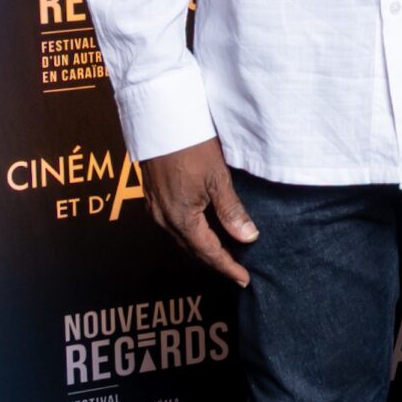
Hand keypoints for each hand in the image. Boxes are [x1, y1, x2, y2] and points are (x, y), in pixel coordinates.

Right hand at [142, 137, 259, 286]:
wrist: (160, 121)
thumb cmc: (190, 146)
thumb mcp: (217, 179)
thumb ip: (231, 211)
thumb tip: (248, 237)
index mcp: (181, 218)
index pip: (208, 252)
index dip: (227, 267)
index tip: (243, 279)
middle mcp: (164, 218)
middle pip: (193, 249)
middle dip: (215, 261)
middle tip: (236, 271)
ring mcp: (155, 208)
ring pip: (181, 238)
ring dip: (202, 248)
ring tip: (223, 254)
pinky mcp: (153, 196)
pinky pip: (173, 225)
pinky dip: (190, 233)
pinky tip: (201, 229)